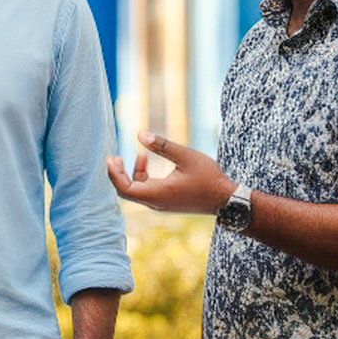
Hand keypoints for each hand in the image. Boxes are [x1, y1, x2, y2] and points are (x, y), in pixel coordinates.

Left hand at [107, 130, 234, 214]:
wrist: (225, 200)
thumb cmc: (209, 178)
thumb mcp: (186, 157)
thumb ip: (162, 146)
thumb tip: (139, 134)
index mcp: (158, 193)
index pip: (125, 189)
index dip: (114, 175)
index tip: (112, 158)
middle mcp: (156, 202)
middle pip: (127, 192)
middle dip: (118, 174)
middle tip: (114, 157)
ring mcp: (161, 204)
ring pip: (136, 191)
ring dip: (133, 173)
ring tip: (141, 155)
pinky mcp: (167, 202)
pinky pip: (146, 191)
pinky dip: (143, 177)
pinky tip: (147, 161)